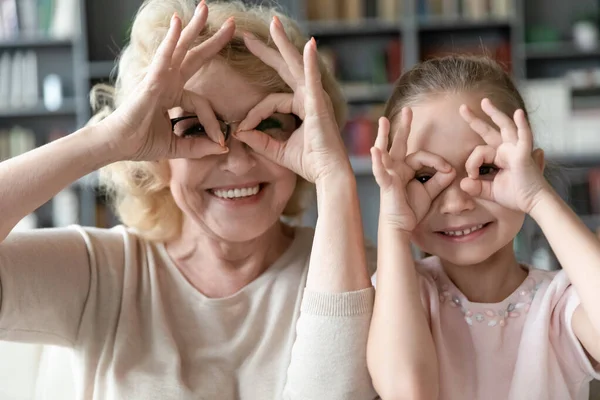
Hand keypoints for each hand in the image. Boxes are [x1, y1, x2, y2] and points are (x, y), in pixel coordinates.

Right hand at [101, 2, 233, 160]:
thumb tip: (224, 148)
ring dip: (193, 27)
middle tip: (231, 24)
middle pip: (193, 56)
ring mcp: (157, 78)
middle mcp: (166, 82)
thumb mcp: (179, 146)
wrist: (117, 146)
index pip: (202, 102)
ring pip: (179, 48)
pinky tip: (178, 22)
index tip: (221, 140)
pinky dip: (171, 40)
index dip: (213, 122)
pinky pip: (163, 58)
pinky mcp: (150, 82)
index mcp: (172, 95)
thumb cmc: (141, 143)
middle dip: (211, 40)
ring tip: (205, 8)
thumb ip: (200, 146)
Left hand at [234, 17, 350, 183]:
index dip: (253, 114)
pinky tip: (308, 45)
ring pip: (296, 65)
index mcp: (301, 106)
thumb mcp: (277, 150)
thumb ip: (259, 140)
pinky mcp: (318, 104)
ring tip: (274, 24)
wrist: (327, 175)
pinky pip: (312, 79)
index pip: (270, 101)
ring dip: (284, 44)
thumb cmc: (309, 163)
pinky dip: (310, 63)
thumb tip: (237, 132)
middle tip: (247, 35)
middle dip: (267, 50)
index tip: (240, 129)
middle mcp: (309, 97)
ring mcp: (315, 98)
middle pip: (285, 68)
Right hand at [371, 109, 454, 231]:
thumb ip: (440, 180)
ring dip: (384, 136)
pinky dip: (377, 162)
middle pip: (399, 144)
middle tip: (407, 110)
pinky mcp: (385, 184)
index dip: (436, 161)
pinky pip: (380, 171)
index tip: (448, 171)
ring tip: (383, 121)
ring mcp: (388, 174)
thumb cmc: (411, 209)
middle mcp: (395, 168)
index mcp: (405, 168)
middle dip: (403, 127)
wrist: (401, 226)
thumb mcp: (430, 192)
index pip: (421, 156)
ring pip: (385, 151)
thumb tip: (452, 170)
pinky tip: (375, 151)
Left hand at [459, 98, 549, 212]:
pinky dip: (522, 124)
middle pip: (490, 130)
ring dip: (495, 113)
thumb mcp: (489, 191)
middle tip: (462, 108)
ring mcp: (517, 149)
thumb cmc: (515, 196)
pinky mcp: (524, 154)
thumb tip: (462, 182)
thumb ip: (475, 187)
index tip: (472, 176)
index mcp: (499, 156)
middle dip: (476, 119)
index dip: (471, 164)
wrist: (533, 203)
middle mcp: (508, 149)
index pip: (479, 152)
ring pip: (505, 127)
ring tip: (484, 102)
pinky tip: (518, 113)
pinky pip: (524, 136)